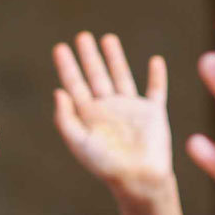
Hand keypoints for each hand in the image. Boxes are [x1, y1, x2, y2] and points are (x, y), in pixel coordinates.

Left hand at [53, 32, 174, 196]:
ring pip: (121, 77)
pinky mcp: (153, 113)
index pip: (75, 86)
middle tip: (81, 36)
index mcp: (89, 117)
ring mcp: (131, 110)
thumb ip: (66, 118)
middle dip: (89, 56)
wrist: (138, 179)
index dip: (67, 67)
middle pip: (96, 76)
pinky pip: (156, 90)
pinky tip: (155, 61)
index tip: (60, 48)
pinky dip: (157, 76)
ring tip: (107, 38)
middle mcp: (109, 110)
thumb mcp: (79, 143)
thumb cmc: (106, 165)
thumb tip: (57, 91)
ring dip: (115, 58)